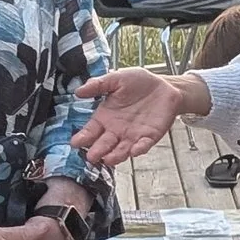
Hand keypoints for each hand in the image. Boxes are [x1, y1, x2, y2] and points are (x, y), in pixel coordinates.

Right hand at [72, 69, 194, 167]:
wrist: (164, 86)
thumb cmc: (139, 83)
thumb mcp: (116, 79)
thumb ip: (98, 85)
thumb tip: (78, 91)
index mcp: (106, 117)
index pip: (91, 131)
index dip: (83, 137)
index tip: (75, 143)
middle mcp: (117, 130)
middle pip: (104, 144)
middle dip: (97, 151)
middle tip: (91, 157)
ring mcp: (133, 135)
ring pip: (122, 150)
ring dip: (115, 156)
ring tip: (108, 160)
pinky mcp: (149, 137)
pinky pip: (143, 145)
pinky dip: (139, 149)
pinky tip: (134, 150)